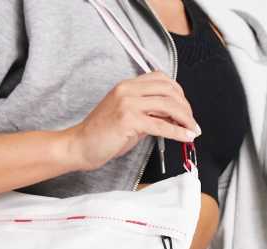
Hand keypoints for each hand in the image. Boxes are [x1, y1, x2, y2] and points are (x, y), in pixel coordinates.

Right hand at [64, 69, 201, 171]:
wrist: (79, 146)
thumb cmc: (99, 136)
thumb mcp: (127, 118)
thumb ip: (148, 113)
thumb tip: (172, 117)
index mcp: (127, 85)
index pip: (162, 79)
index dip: (178, 93)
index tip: (185, 109)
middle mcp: (128, 89)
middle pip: (169, 90)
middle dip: (185, 107)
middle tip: (192, 122)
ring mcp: (128, 103)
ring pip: (168, 105)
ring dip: (185, 119)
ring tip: (192, 130)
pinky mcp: (128, 120)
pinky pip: (160, 125)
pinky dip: (177, 132)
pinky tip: (186, 137)